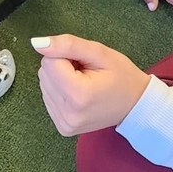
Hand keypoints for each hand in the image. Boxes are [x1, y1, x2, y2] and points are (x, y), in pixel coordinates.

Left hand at [34, 34, 149, 135]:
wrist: (136, 105)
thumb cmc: (122, 75)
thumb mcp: (100, 52)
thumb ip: (68, 45)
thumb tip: (37, 43)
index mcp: (78, 95)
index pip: (49, 61)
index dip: (66, 55)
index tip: (85, 62)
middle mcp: (67, 113)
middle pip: (45, 73)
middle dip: (62, 66)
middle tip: (86, 71)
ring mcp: (64, 123)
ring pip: (44, 84)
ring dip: (60, 78)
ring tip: (84, 81)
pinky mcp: (62, 127)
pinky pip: (48, 97)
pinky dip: (61, 90)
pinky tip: (79, 93)